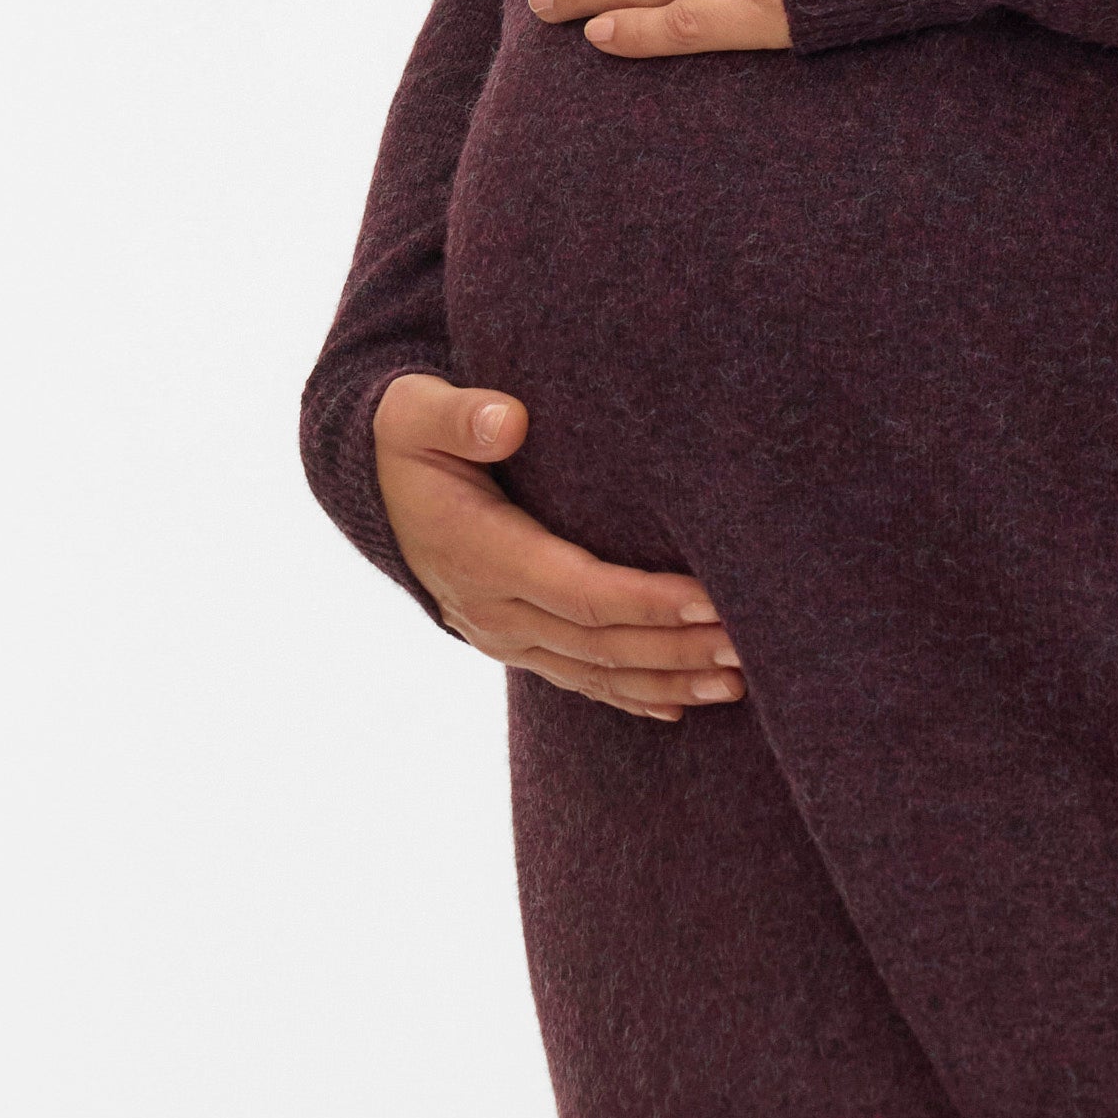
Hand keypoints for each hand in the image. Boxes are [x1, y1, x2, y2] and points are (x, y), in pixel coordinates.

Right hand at [371, 376, 746, 722]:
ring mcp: (501, 634)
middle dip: (677, 647)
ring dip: (667, 679)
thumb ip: (460, 415)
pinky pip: (576, 678)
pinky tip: (679, 704)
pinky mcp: (512, 640)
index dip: (647, 601)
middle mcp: (492, 609)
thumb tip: (508, 422)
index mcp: (480, 553)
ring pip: (595, 672)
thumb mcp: (415, 413)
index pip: (579, 592)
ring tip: (737, 682)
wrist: (368, 487)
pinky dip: (629, 695)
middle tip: (750, 645)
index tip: (711, 599)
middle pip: (600, 643)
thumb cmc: (405, 439)